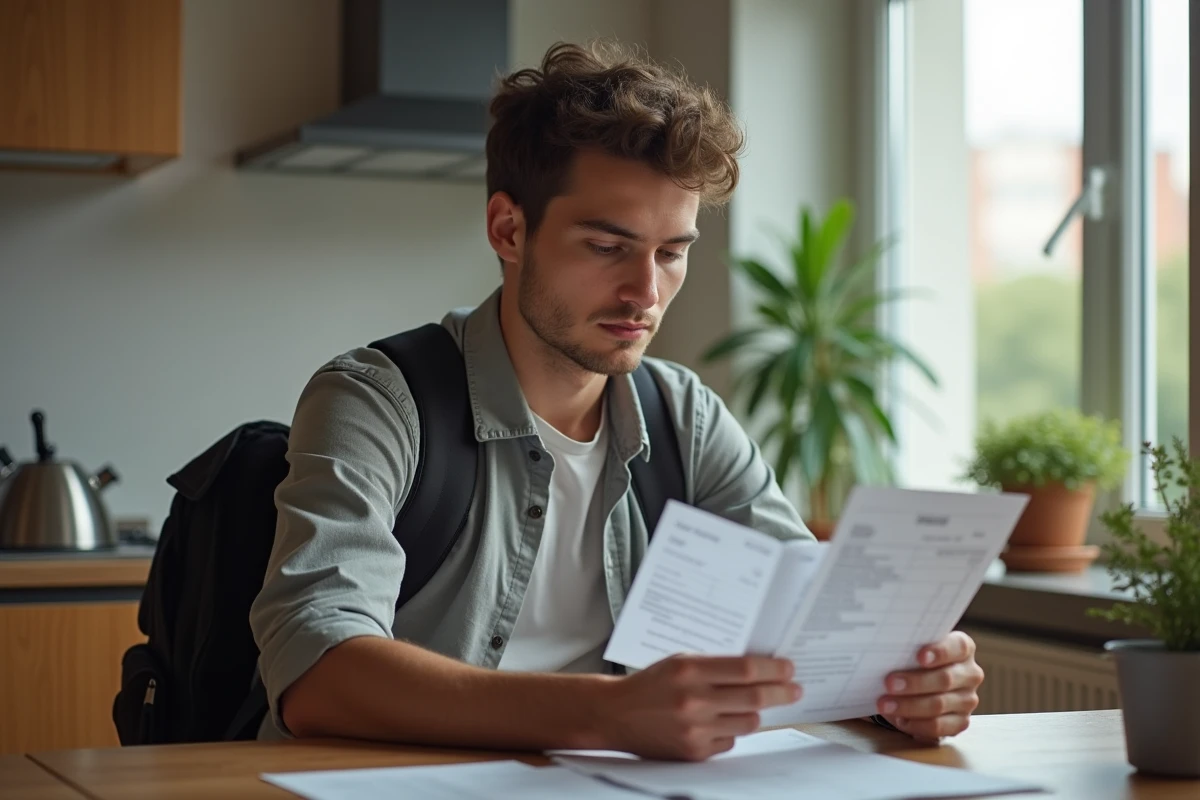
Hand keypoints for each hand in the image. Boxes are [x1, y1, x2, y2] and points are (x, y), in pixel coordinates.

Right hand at [600, 655, 801, 760]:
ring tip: (753, 704)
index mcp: (690, 670)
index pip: (746, 669)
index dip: (773, 669)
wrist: (616, 714)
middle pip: (754, 697)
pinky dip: (730, 731)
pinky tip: (718, 722)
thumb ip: (715, 665)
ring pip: (748, 722)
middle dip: (781, 692)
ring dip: (755, 712)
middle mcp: (694, 701)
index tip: (788, 668)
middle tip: (795, 689)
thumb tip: (759, 668)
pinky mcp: (694, 752)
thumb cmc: (652, 683)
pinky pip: (730, 741)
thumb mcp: (680, 661)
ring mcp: (695, 729)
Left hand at [877, 631, 983, 742]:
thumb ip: (907, 647)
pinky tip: (900, 720)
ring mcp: (967, 700)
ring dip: (909, 706)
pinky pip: (939, 726)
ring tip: (885, 704)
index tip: (919, 656)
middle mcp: (970, 674)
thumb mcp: (912, 649)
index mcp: (962, 648)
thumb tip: (885, 651)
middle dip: (915, 682)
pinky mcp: (961, 722)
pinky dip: (916, 724)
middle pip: (945, 679)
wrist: (919, 683)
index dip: (940, 652)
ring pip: (939, 704)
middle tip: (889, 683)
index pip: (958, 647)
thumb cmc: (913, 660)